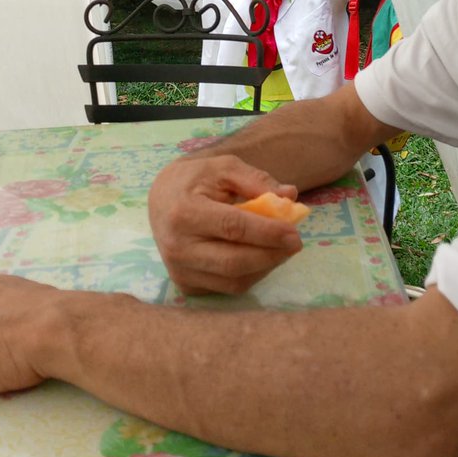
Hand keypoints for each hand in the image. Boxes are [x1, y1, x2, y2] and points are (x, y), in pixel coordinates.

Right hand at [148, 154, 303, 294]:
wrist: (161, 200)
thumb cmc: (195, 180)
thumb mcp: (224, 168)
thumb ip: (256, 180)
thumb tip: (290, 195)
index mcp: (184, 213)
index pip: (232, 228)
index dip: (267, 232)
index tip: (295, 232)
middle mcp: (177, 248)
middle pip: (234, 262)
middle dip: (271, 254)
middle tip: (296, 243)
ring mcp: (180, 271)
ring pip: (233, 281)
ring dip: (265, 266)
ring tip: (281, 248)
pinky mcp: (186, 285)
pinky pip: (227, 288)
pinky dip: (252, 275)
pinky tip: (261, 256)